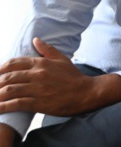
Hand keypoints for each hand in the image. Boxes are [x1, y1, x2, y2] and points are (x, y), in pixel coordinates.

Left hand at [0, 38, 120, 115]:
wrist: (87, 93)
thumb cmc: (74, 77)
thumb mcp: (62, 60)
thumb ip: (47, 50)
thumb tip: (35, 40)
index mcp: (41, 63)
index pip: (14, 63)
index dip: (1, 68)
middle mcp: (37, 74)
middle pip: (8, 77)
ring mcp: (37, 89)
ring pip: (9, 90)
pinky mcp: (39, 102)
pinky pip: (16, 103)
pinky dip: (4, 106)